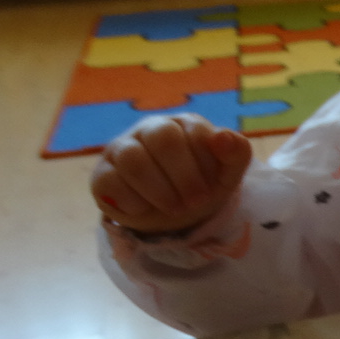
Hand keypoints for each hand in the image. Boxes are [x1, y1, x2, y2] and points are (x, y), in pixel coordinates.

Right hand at [92, 114, 251, 234]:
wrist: (175, 214)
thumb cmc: (203, 184)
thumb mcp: (228, 173)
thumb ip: (236, 152)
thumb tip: (222, 137)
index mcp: (184, 124)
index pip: (194, 130)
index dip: (205, 162)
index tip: (213, 186)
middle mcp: (151, 129)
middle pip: (162, 138)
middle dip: (184, 176)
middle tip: (196, 201)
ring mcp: (123, 149)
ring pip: (133, 158)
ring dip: (159, 190)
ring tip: (175, 208)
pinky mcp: (103, 174)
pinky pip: (109, 181)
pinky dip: (132, 201)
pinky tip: (145, 209)